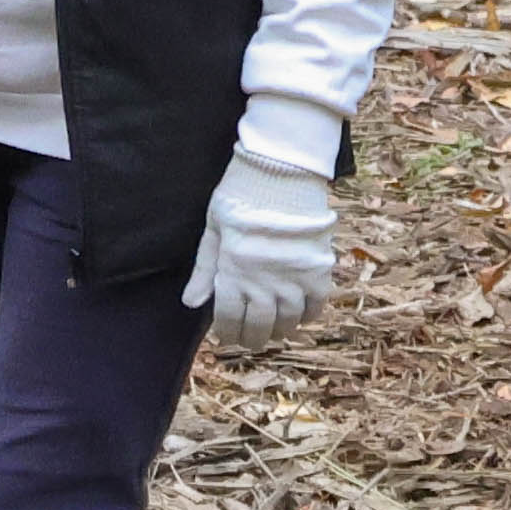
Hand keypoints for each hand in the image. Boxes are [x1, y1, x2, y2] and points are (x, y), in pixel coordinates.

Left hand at [182, 149, 337, 339]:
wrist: (283, 170)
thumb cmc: (241, 193)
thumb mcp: (213, 229)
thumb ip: (203, 269)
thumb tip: (191, 303)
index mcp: (233, 273)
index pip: (228, 318)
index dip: (226, 331)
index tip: (226, 335)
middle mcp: (264, 283)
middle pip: (259, 326)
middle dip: (252, 338)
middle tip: (251, 340)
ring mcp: (294, 279)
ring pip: (287, 321)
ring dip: (279, 329)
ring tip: (273, 328)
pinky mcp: (318, 271)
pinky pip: (316, 306)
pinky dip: (307, 315)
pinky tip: (298, 314)